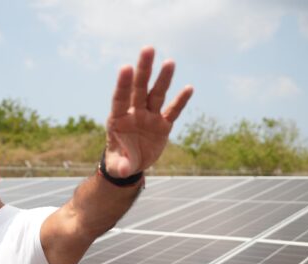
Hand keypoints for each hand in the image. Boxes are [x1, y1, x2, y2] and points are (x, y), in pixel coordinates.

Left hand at [105, 46, 192, 177]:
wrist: (131, 164)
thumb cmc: (119, 162)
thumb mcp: (118, 167)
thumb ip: (122, 166)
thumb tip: (126, 170)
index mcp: (118, 119)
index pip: (120, 98)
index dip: (123, 83)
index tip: (126, 67)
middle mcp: (134, 112)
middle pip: (139, 88)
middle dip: (143, 69)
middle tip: (148, 49)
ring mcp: (149, 117)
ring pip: (156, 94)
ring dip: (163, 79)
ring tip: (170, 62)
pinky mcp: (163, 124)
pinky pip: (172, 111)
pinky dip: (180, 101)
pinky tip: (189, 88)